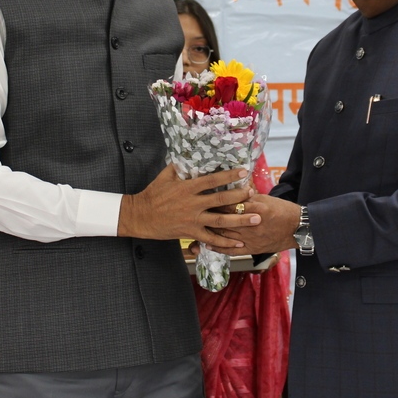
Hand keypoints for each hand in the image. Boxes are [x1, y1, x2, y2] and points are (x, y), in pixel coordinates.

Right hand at [118, 164, 259, 246]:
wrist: (140, 216)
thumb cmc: (153, 194)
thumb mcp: (165, 176)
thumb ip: (180, 165)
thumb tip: (192, 153)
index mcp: (188, 187)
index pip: (212, 180)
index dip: (229, 175)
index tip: (243, 171)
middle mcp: (193, 203)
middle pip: (221, 199)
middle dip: (239, 196)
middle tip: (253, 194)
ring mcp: (193, 219)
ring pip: (221, 220)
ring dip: (240, 220)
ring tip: (256, 219)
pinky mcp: (191, 233)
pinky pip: (211, 239)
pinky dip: (226, 242)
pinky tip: (239, 244)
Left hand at [203, 194, 299, 255]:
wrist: (297, 228)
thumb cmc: (282, 210)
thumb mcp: (265, 198)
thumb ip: (248, 196)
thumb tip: (232, 188)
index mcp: (255, 207)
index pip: (229, 203)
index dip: (214, 201)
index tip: (203, 198)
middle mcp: (251, 223)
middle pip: (223, 219)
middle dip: (207, 216)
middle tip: (192, 212)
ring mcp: (251, 238)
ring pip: (224, 235)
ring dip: (208, 231)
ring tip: (194, 227)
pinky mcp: (252, 248)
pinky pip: (232, 250)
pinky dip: (218, 247)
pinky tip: (206, 243)